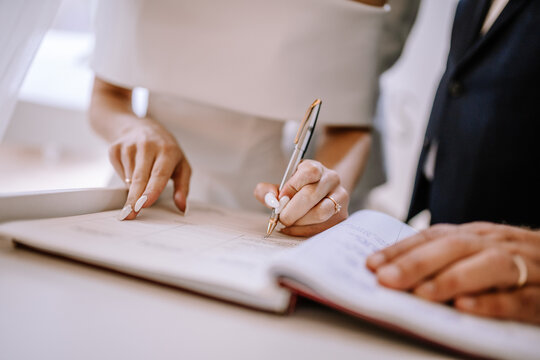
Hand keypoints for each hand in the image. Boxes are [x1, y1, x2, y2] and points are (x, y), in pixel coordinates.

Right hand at [110, 117, 190, 219]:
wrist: (140, 126)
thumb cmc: (165, 149)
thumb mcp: (181, 165)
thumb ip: (183, 187)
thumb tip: (182, 206)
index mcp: (167, 150)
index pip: (159, 173)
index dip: (152, 190)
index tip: (145, 204)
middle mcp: (148, 145)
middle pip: (140, 178)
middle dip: (134, 198)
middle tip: (130, 214)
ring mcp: (129, 146)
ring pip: (129, 177)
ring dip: (133, 190)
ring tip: (140, 190)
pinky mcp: (115, 148)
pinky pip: (119, 172)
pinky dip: (126, 178)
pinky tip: (133, 171)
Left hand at [254, 160, 348, 236]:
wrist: (320, 193)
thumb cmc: (296, 191)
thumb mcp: (281, 185)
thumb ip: (268, 191)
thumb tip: (270, 200)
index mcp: (316, 167)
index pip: (309, 172)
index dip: (292, 187)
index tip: (280, 198)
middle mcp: (331, 179)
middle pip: (312, 195)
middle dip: (292, 210)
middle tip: (281, 217)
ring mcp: (340, 197)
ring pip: (321, 213)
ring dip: (300, 222)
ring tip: (289, 223)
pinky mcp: (342, 215)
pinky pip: (323, 227)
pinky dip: (305, 231)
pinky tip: (295, 229)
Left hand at [366, 222, 539, 323]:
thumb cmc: (514, 261)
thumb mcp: (479, 250)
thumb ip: (445, 257)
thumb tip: (395, 270)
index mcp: (475, 235)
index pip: (433, 237)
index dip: (401, 249)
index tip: (370, 264)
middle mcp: (496, 245)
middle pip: (454, 247)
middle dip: (417, 262)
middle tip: (385, 279)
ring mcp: (523, 267)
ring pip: (487, 266)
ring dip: (451, 279)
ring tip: (421, 294)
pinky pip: (520, 298)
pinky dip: (492, 302)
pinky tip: (466, 308)